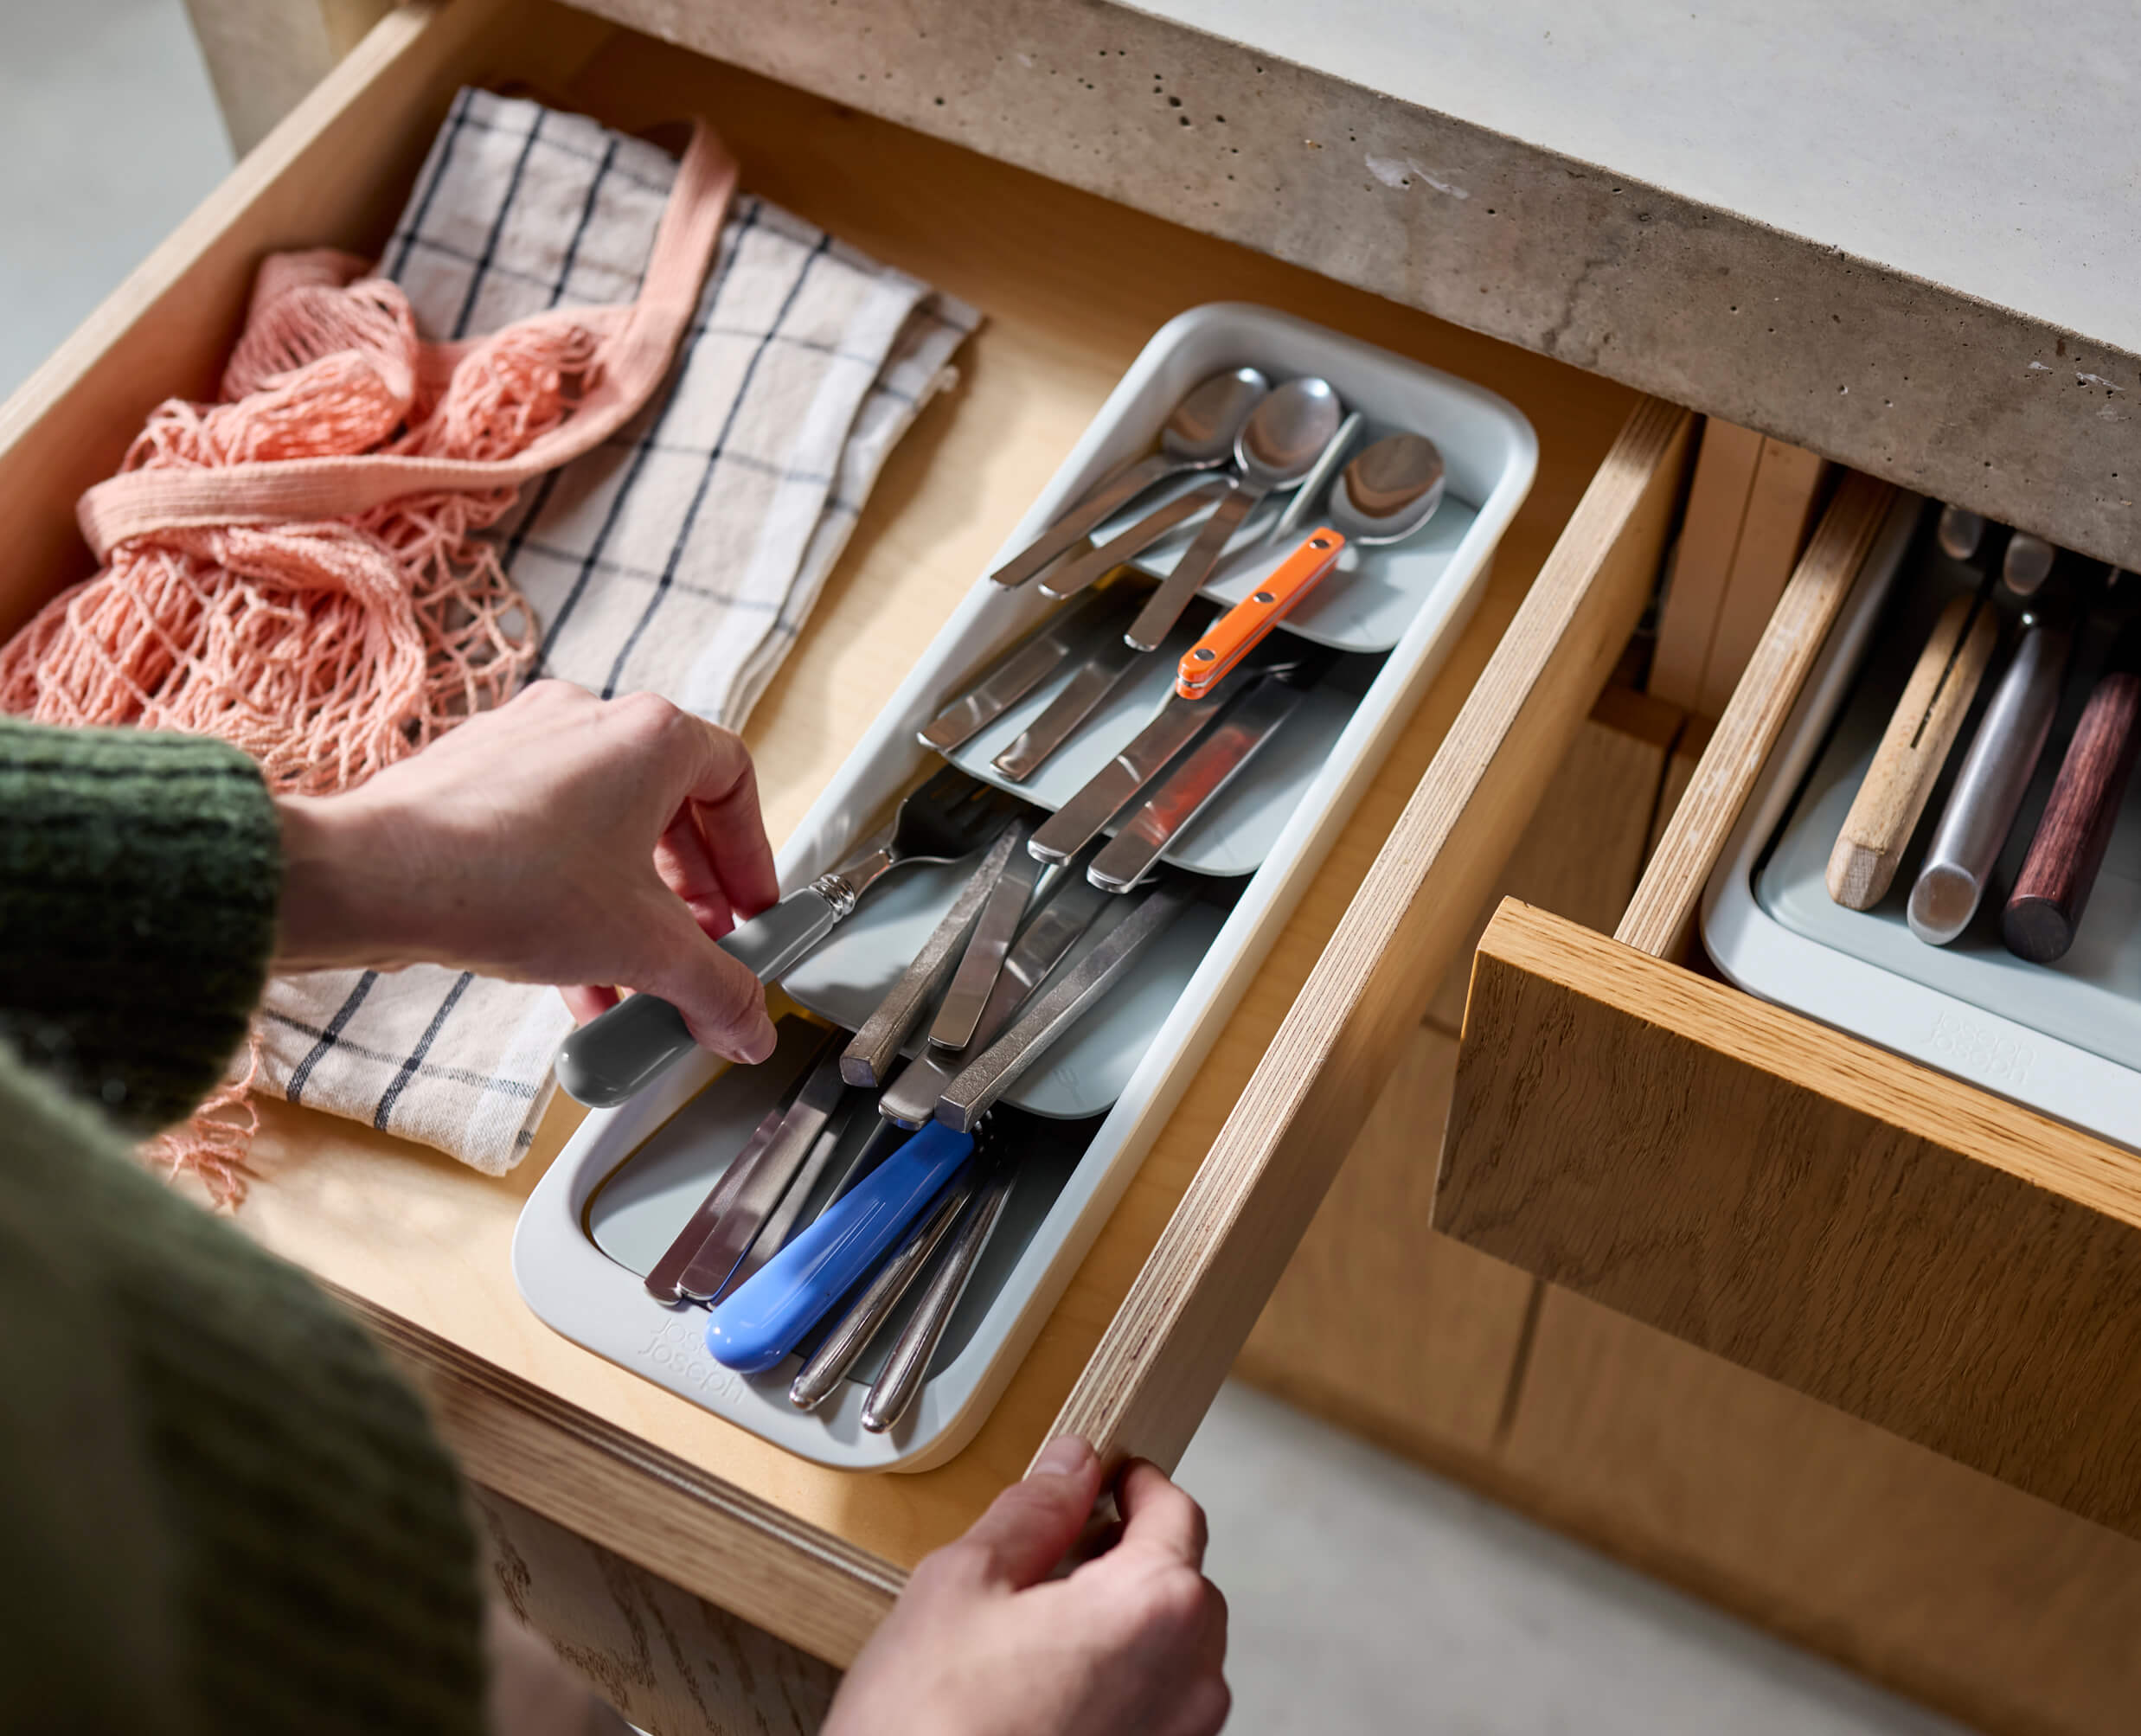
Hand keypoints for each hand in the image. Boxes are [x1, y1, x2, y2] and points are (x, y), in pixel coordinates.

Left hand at [273, 681, 780, 1062]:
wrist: (370, 880)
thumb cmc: (503, 878)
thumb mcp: (643, 948)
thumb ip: (714, 988)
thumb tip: (747, 1022)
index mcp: (647, 735)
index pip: (734, 782)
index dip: (752, 857)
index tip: (751, 908)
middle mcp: (586, 721)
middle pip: (669, 810)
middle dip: (690, 895)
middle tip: (699, 947)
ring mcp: (523, 745)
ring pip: (604, 829)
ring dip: (629, 907)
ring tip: (633, 976)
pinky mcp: (471, 780)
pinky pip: (547, 838)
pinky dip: (572, 897)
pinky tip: (570, 969)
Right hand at [825, 1438, 1228, 1735]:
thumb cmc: (931, 1728)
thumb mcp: (962, 1584)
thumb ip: (1032, 1511)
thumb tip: (1070, 1464)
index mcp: (1154, 1607)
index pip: (1177, 1511)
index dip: (1136, 1483)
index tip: (1106, 1476)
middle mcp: (1192, 1681)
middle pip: (1185, 1585)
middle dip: (1130, 1559)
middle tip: (1059, 1553)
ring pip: (1175, 1655)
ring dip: (1125, 1629)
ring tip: (1041, 1634)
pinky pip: (1160, 1713)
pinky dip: (1122, 1688)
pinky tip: (1048, 1693)